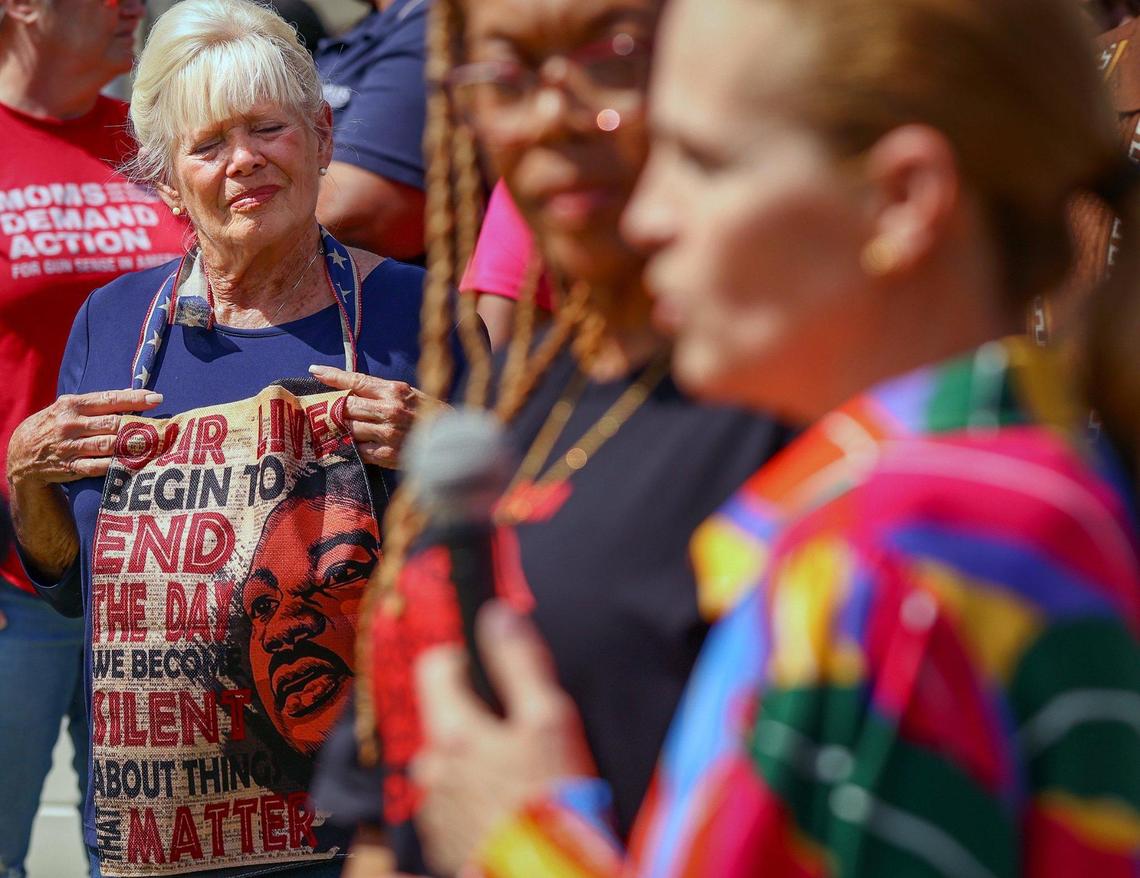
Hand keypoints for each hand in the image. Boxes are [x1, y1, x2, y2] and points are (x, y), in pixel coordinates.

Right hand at [6, 389, 162, 487]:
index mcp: (72, 405)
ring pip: (109, 445)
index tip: (157, 399)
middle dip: (140, 425)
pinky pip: (98, 467)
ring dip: (133, 445)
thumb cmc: (52, 425)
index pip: (109, 400)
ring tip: (155, 443)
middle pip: (113, 423)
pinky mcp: (70, 467)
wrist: (21, 453)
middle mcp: (71, 425)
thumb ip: (97, 403)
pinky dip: (117, 465)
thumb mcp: (67, 408)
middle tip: (162, 426)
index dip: (135, 399)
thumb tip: (129, 393)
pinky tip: (134, 462)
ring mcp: (70, 447)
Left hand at [309, 365, 435, 467]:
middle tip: (316, 409)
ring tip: (327, 427)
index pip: (356, 381)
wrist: (450, 442)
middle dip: (330, 407)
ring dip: (336, 428)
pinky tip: (343, 444)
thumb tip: (351, 389)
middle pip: (346, 406)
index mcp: (394, 391)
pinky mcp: (385, 455)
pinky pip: (357, 449)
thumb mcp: (409, 394)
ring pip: (348, 428)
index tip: (315, 371)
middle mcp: (389, 411)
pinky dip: (348, 446)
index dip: (333, 376)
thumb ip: (382, 391)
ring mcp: (387, 434)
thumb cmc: (429, 414)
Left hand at [412, 602, 594, 875]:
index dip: (463, 658)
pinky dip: (477, 793)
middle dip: (478, 714)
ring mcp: (434, 808)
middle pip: (445, 715)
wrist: (549, 876)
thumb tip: (498, 615)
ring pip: (450, 759)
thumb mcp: (550, 719)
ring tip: (521, 775)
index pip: (433, 666)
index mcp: (451, 731)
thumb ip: (520, 663)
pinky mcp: (444, 840)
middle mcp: (430, 767)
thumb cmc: (552, 798)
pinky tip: (510, 803)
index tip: (494, 672)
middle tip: (522, 731)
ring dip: (477, 757)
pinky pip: (454, 798)